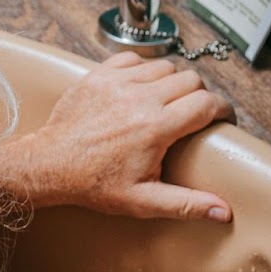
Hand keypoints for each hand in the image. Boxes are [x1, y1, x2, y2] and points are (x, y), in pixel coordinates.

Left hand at [8, 51, 234, 220]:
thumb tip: (222, 212)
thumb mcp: (142, 200)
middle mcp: (139, 99)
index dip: (222, 110)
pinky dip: (142, 69)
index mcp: (155, 127)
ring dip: (171, 82)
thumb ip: (186, 204)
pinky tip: (139, 88)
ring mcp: (116, 84)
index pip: (208, 103)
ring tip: (165, 102)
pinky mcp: (97, 76)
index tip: (221, 119)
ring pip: (165, 67)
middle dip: (198, 96)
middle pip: (191, 80)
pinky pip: (133, 59)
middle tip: (191, 114)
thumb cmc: (91, 183)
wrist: (48, 165)